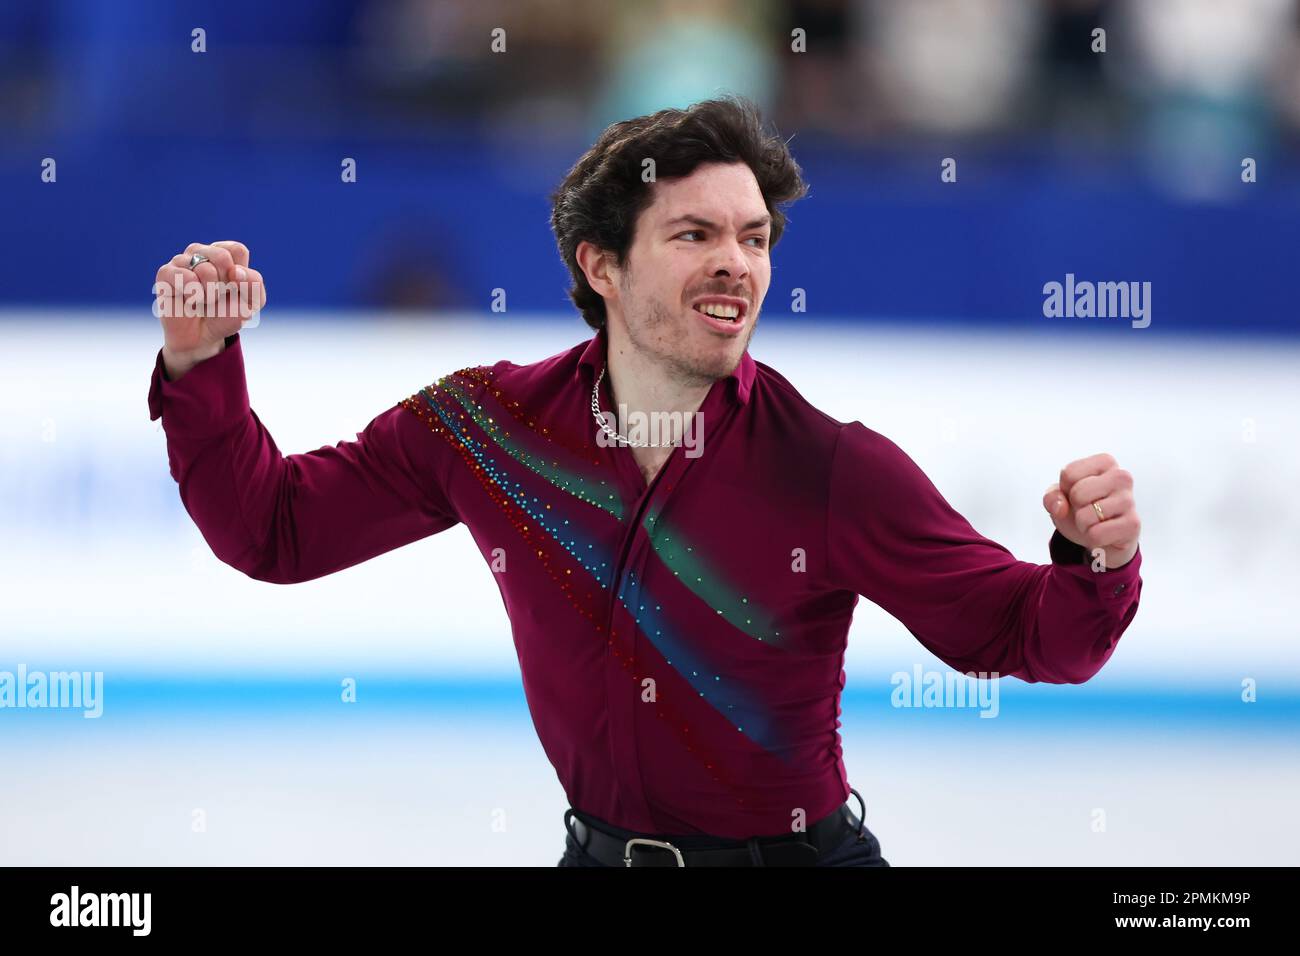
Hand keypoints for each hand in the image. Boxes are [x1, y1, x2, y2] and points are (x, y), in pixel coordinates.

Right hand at [154, 240, 265, 378]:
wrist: (201, 337)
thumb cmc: (225, 316)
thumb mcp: (250, 304)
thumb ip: (254, 283)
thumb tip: (236, 270)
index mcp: (224, 256)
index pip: (236, 250)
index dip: (240, 275)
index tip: (235, 288)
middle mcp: (202, 253)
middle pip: (222, 256)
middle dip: (226, 284)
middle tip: (218, 296)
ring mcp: (182, 261)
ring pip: (204, 268)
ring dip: (210, 292)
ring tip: (204, 300)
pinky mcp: (166, 273)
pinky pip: (183, 276)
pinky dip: (193, 294)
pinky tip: (191, 301)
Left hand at [1043, 453, 1140, 569]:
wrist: (1103, 537)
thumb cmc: (1083, 509)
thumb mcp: (1061, 498)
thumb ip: (1052, 497)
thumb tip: (1061, 508)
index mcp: (1105, 462)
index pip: (1069, 474)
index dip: (1065, 490)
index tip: (1078, 494)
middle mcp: (1122, 477)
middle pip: (1078, 493)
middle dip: (1075, 508)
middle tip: (1087, 510)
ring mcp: (1129, 500)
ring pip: (1086, 516)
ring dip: (1083, 525)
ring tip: (1096, 521)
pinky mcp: (1132, 524)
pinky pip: (1096, 534)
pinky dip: (1093, 538)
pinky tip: (1104, 532)